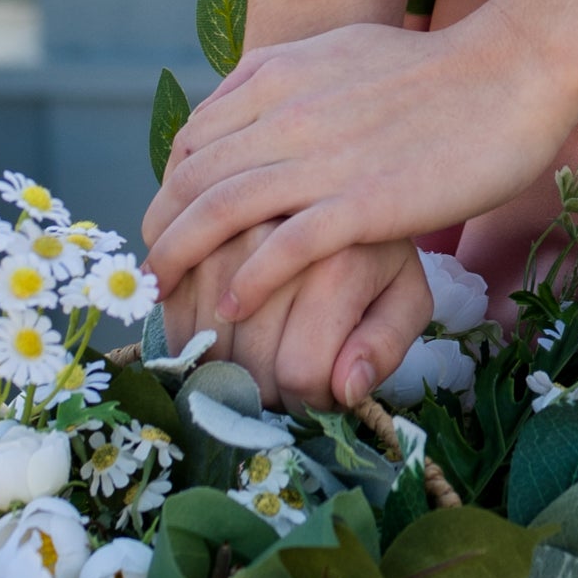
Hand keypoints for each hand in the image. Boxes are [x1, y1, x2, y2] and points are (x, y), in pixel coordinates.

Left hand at [141, 2, 577, 400]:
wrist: (510, 72)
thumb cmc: (437, 67)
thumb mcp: (343, 48)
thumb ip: (288, 75)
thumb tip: (243, 98)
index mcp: (281, 75)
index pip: (194, 139)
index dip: (170, 188)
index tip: (167, 224)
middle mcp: (288, 112)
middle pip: (193, 179)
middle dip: (162, 231)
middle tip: (153, 274)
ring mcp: (323, 157)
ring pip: (221, 212)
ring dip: (183, 259)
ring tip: (167, 300)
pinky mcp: (363, 201)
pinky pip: (284, 246)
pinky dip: (248, 279)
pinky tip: (232, 307)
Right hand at [177, 232, 417, 408]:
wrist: (340, 178)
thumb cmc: (372, 252)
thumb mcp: (405, 296)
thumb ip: (386, 347)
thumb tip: (346, 390)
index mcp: (338, 264)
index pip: (301, 373)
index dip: (307, 399)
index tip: (318, 386)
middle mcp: (278, 241)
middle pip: (248, 364)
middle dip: (266, 387)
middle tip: (284, 369)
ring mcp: (228, 229)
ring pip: (204, 341)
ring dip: (224, 362)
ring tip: (256, 346)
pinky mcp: (193, 223)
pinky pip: (172, 306)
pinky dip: (188, 329)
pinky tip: (219, 321)